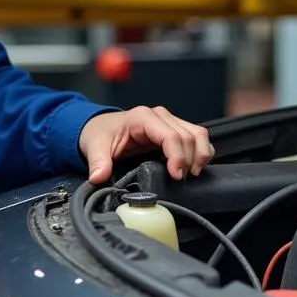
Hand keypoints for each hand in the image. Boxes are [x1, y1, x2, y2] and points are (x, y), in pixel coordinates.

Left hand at [79, 106, 213, 183]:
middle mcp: (160, 116)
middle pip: (188, 136)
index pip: (171, 136)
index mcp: (143, 117)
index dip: (178, 157)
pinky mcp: (174, 129)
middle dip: (189, 160)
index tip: (176, 176)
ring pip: (198, 134)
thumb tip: (98, 177)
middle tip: (181, 180)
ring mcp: (169, 121)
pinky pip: (197, 137)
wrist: (100, 127)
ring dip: (200, 155)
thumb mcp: (95, 146)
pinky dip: (201, 151)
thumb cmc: (100, 134)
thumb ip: (98, 162)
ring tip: (191, 174)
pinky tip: (194, 167)